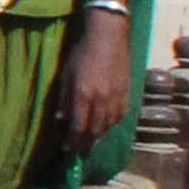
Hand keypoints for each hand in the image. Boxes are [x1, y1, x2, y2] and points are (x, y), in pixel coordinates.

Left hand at [61, 11, 133, 152]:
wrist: (109, 38)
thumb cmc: (82, 54)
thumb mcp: (66, 75)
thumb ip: (64, 99)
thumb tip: (60, 120)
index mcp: (83, 96)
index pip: (78, 127)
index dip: (72, 141)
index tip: (66, 149)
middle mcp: (101, 101)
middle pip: (94, 131)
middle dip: (84, 143)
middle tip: (77, 150)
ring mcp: (117, 98)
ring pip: (108, 126)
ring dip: (98, 137)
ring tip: (89, 142)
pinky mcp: (128, 94)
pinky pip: (120, 117)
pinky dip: (111, 126)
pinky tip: (105, 128)